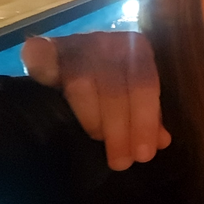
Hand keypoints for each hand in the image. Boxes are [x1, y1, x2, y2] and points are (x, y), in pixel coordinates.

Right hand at [21, 32, 171, 170]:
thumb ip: (150, 115)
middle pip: (114, 87)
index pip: (145, 84)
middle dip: (119, 129)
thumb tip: (162, 141)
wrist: (88, 53)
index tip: (144, 153)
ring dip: (92, 118)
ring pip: (82, 82)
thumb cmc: (122, 79)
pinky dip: (43, 69)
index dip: (145, 120)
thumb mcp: (139, 94)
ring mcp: (77, 42)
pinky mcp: (46, 46)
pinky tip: (48, 85)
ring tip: (99, 140)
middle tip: (121, 161)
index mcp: (138, 48)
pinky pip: (41, 55)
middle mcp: (108, 41)